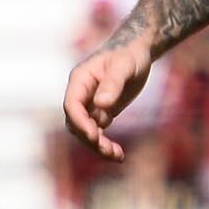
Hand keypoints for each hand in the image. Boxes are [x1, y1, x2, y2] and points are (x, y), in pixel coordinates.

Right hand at [62, 35, 155, 159]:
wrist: (137, 52)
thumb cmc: (129, 54)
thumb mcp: (124, 65)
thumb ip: (113, 83)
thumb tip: (101, 104)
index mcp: (80, 80)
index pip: (71, 105)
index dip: (80, 122)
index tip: (95, 135)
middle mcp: (81, 94)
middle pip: (76, 123)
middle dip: (90, 138)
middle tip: (108, 150)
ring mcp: (90, 105)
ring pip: (86, 131)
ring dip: (98, 146)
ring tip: (117, 156)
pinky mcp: (101, 112)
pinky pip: (98, 132)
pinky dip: (106, 144)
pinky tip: (119, 155)